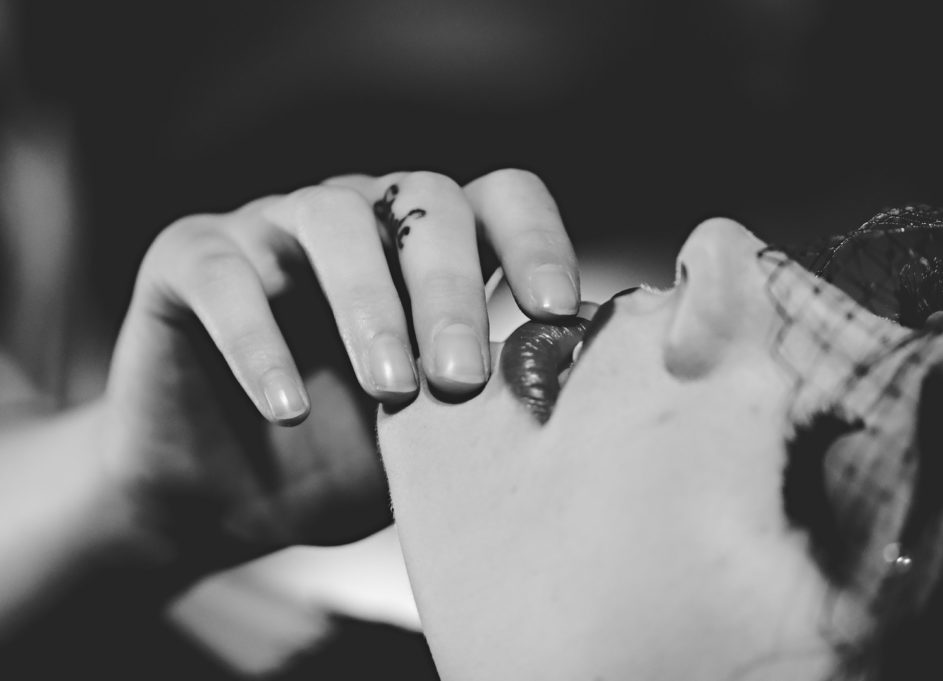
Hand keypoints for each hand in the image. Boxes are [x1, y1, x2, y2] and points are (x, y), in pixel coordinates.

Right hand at [100, 169, 578, 570]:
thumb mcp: (426, 444)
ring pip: (330, 218)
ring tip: (389, 391)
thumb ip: (485, 407)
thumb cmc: (338, 462)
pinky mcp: (190, 257)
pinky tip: (287, 408)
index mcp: (426, 249)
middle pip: (424, 202)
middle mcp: (359, 217)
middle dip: (451, 290)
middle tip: (461, 378)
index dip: (537, 242)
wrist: (218, 501)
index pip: (500, 201)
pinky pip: (226, 276)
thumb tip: (570, 388)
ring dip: (369, 305)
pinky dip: (259, 341)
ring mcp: (273, 227)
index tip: (556, 312)